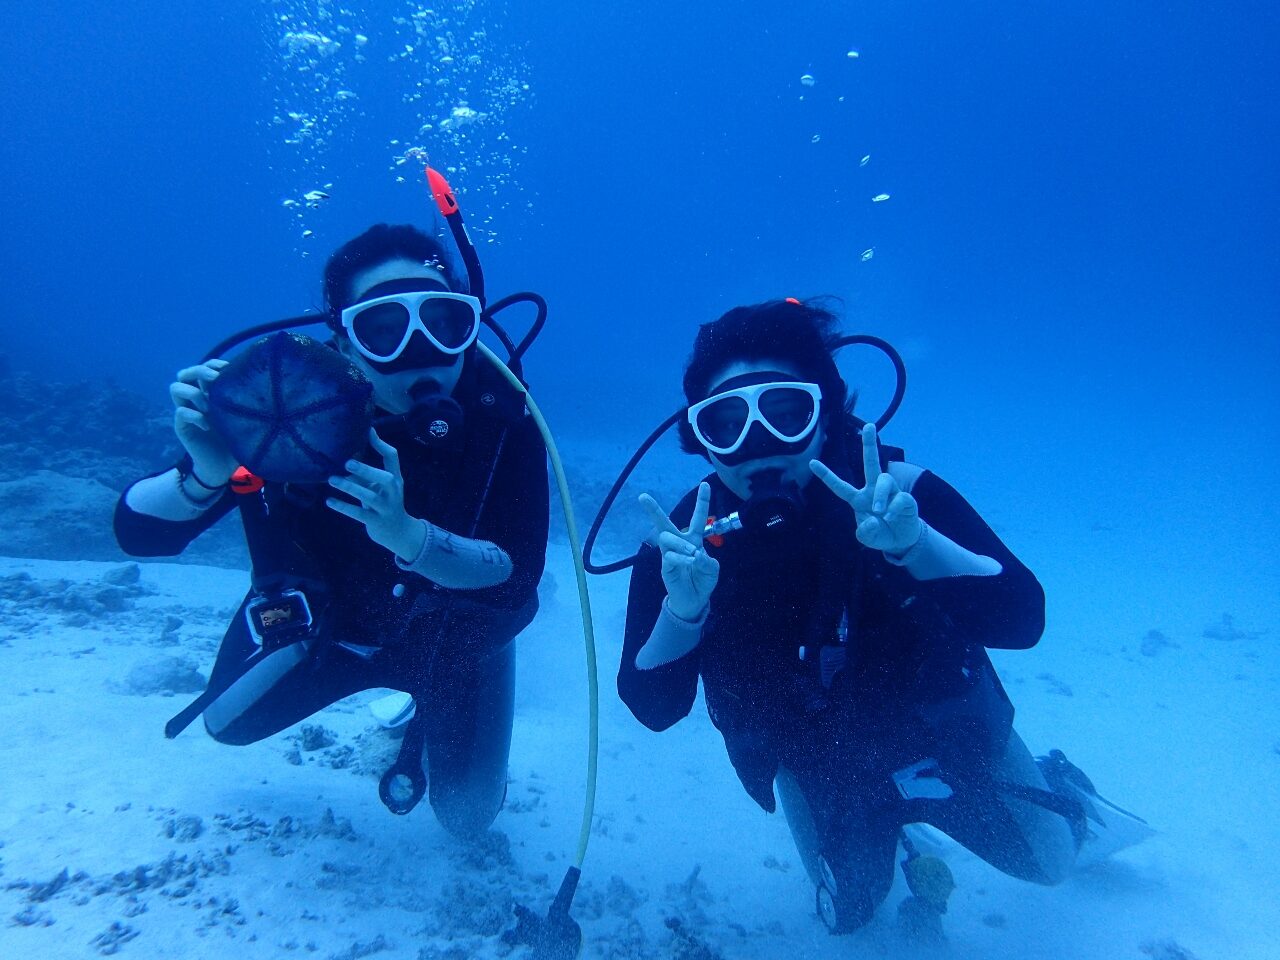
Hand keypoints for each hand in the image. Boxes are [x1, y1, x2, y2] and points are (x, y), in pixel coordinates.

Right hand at [170, 360, 237, 484]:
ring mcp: (188, 412)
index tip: (230, 369)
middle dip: (199, 371)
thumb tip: (269, 387)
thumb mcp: (244, 421)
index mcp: (211, 394)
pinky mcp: (182, 427)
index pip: (205, 368)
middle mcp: (196, 400)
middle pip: (185, 373)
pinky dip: (194, 416)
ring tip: (209, 407)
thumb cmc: (236, 442)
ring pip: (175, 388)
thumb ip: (248, 405)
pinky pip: (180, 413)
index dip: (214, 364)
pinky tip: (208, 426)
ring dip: (193, 393)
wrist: (222, 468)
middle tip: (215, 379)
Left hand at [326, 428, 424, 558]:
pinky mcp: (376, 521)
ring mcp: (385, 507)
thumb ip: (365, 475)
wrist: (399, 532)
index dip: (380, 444)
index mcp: (395, 479)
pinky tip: (329, 501)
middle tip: (347, 463)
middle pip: (385, 478)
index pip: (392, 458)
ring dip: (350, 487)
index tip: (368, 431)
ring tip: (332, 480)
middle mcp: (393, 492)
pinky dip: (343, 507)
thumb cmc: (384, 504)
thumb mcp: (379, 488)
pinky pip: (359, 513)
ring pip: (369, 496)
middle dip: (367, 470)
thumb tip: (343, 460)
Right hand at [639, 482, 719, 620]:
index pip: (698, 518)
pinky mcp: (665, 566)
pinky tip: (689, 562)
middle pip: (665, 523)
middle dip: (653, 509)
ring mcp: (670, 553)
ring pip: (667, 537)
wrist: (694, 600)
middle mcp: (680, 543)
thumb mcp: (712, 570)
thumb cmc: (703, 580)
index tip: (705, 484)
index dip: (702, 501)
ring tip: (692, 552)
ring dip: (681, 542)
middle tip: (642, 497)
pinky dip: (682, 558)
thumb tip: (696, 553)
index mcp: (694, 539)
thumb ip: (708, 561)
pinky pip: (670, 556)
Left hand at [810, 422, 922, 555]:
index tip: (811, 462)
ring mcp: (890, 491)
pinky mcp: (905, 498)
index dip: (826, 476)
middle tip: (869, 426)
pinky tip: (892, 516)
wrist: (902, 540)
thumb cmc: (881, 533)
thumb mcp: (868, 538)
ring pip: (884, 479)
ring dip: (881, 496)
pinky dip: (893, 508)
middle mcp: (873, 490)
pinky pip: (899, 497)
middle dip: (869, 444)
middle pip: (870, 463)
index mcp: (858, 499)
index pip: (840, 486)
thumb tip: (873, 520)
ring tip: (879, 511)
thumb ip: (866, 533)